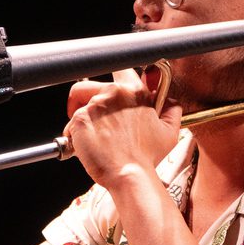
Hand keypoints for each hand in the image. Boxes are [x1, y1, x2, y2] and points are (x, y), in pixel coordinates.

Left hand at [63, 68, 181, 187]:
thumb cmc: (147, 157)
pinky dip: (74, 132)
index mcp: (135, 93)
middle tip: (96, 118)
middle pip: (91, 85)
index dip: (115, 79)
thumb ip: (171, 110)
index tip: (112, 90)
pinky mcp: (79, 119)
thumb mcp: (169, 131)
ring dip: (82, 116)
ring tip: (90, 133)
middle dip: (89, 100)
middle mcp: (113, 94)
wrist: (129, 175)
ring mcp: (95, 106)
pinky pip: (71, 122)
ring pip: (79, 103)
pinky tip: (84, 145)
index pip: (122, 70)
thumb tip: (171, 102)